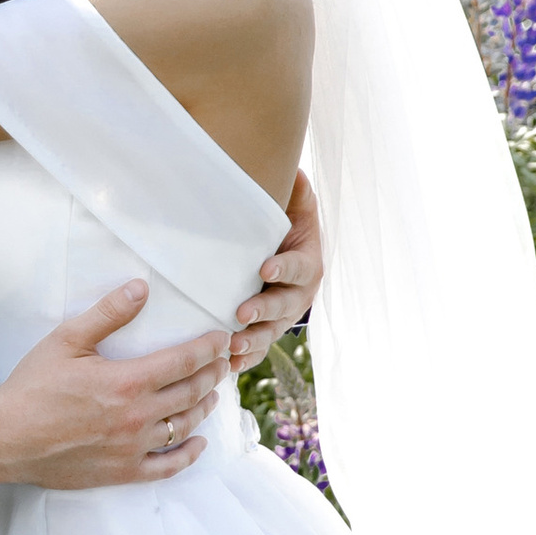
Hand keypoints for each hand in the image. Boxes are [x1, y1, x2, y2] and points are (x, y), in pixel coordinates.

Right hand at [0, 288, 227, 491]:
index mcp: (126, 381)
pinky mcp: (123, 471)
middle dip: (212, 375)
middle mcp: (137, 416)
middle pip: (191, 392)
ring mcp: (133, 447)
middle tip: (223, 363)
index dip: (208, 348)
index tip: (221, 339)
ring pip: (184, 427)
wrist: (4, 439)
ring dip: (204, 408)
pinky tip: (198, 443)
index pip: (184, 361)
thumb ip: (107, 314)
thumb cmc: (32, 387)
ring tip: (212, 394)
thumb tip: (141, 287)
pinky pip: (167, 466)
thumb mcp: (65, 340)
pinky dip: (188, 455)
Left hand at [229, 168, 323, 371]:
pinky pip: (257, 350)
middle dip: (263, 312)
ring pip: (270, 333)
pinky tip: (228, 366)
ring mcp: (282, 318)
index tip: (266, 268)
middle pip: (283, 307)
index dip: (284, 268)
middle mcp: (298, 296)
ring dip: (252, 341)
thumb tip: (292, 168)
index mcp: (307, 265)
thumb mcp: (296, 206)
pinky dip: (245, 359)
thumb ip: (295, 191)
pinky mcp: (265, 332)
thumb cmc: (286, 228)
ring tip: (233, 346)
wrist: (284, 257)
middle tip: (242, 314)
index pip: (297, 267)